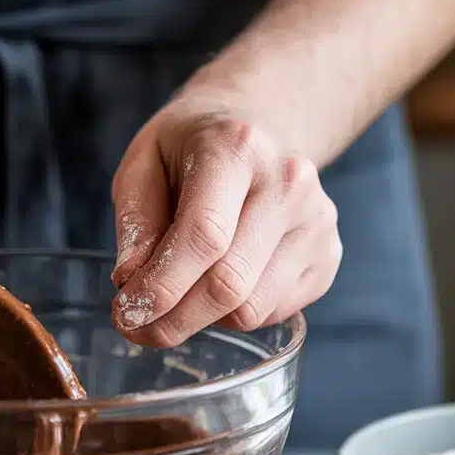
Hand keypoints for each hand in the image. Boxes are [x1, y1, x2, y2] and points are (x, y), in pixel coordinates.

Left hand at [110, 97, 341, 345]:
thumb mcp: (143, 165)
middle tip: (136, 328)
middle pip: (229, 283)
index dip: (162, 287)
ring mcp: (317, 221)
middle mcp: (288, 182)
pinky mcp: (328, 255)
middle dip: (173, 320)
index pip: (204, 235)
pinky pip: (273, 313)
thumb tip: (132, 281)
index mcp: (237, 148)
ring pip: (251, 309)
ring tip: (176, 296)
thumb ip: (135, 223)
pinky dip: (233, 315)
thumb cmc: (190, 149)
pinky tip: (216, 283)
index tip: (125, 315)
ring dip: (201, 320)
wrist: (257, 125)